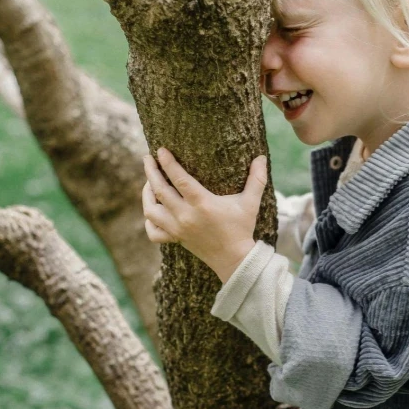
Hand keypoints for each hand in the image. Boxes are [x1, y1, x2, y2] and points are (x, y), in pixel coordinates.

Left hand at [142, 147, 267, 281]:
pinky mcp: (175, 239)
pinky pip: (153, 232)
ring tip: (149, 181)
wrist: (234, 259)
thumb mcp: (250, 202)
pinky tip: (152, 209)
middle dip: (151, 171)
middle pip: (160, 190)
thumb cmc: (242, 228)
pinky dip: (149, 220)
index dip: (168, 163)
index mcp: (202, 204)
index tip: (161, 150)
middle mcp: (186, 216)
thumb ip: (257, 179)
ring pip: (151, 210)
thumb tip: (262, 157)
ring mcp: (177, 229)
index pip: (179, 179)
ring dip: (146, 194)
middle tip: (147, 158)